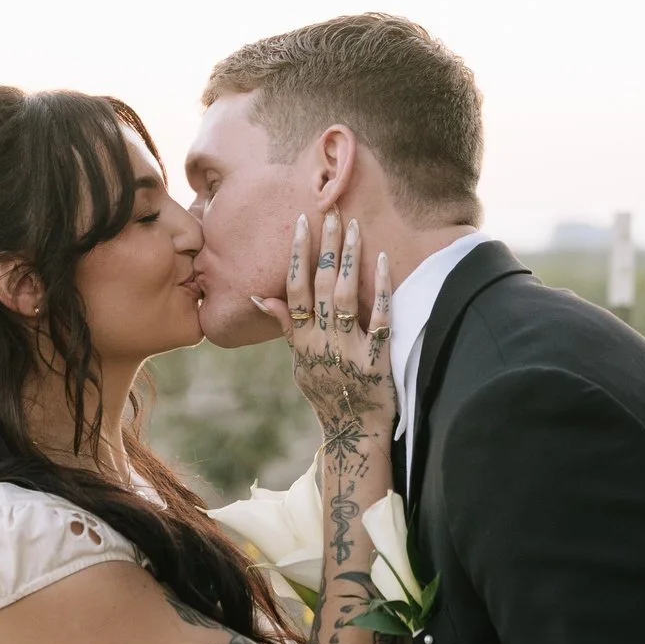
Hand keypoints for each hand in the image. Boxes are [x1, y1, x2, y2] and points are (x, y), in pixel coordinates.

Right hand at [255, 212, 394, 432]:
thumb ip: (288, 328)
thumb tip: (261, 297)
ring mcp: (348, 351)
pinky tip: (383, 260)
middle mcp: (321, 343)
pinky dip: (380, 288)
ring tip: (353, 227)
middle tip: (330, 212)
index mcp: (302, 341)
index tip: (301, 222)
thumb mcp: (299, 363)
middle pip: (321, 286)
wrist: (352, 430)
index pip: (294, 289)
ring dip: (349, 259)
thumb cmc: (325, 393)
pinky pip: (379, 318)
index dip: (297, 254)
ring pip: (346, 297)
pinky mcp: (376, 361)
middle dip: (326, 246)